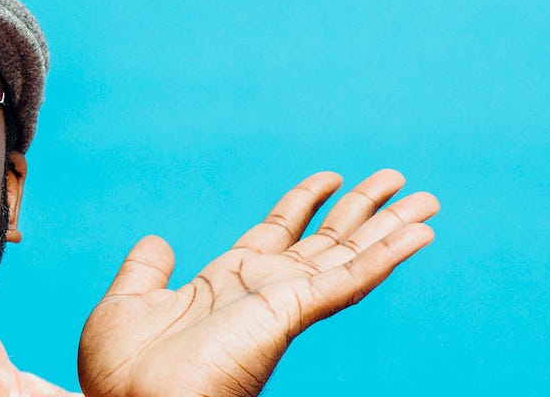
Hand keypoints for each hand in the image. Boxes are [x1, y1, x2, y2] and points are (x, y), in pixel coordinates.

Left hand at [78, 170, 438, 396]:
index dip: (304, 203)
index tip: (331, 176)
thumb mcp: (128, 305)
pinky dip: (383, 257)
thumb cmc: (120, 373)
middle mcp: (259, 290)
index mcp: (224, 284)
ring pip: (348, 257)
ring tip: (429, 201)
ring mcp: (278, 304)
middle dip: (363, 211)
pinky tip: (416, 235)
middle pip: (324, 241)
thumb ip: (146, 270)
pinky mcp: (288, 315)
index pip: (275, 234)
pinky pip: (345, 281)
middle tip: (400, 179)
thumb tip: (158, 240)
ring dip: (389, 228)